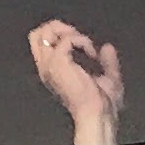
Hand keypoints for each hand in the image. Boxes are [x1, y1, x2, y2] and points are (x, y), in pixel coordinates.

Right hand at [29, 20, 124, 144]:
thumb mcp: (107, 79)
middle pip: (37, 34)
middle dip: (60, 29)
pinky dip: (82, 41)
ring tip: (85, 46)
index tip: (84, 47)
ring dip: (70, 32)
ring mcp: (50, 65)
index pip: (42, 44)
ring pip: (46, 31)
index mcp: (53, 72)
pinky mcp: (58, 62)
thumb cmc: (101, 106)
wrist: (99, 115)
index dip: (62, 36)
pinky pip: (67, 39)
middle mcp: (47, 68)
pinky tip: (92, 54)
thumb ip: (107, 62)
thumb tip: (107, 48)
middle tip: (80, 41)